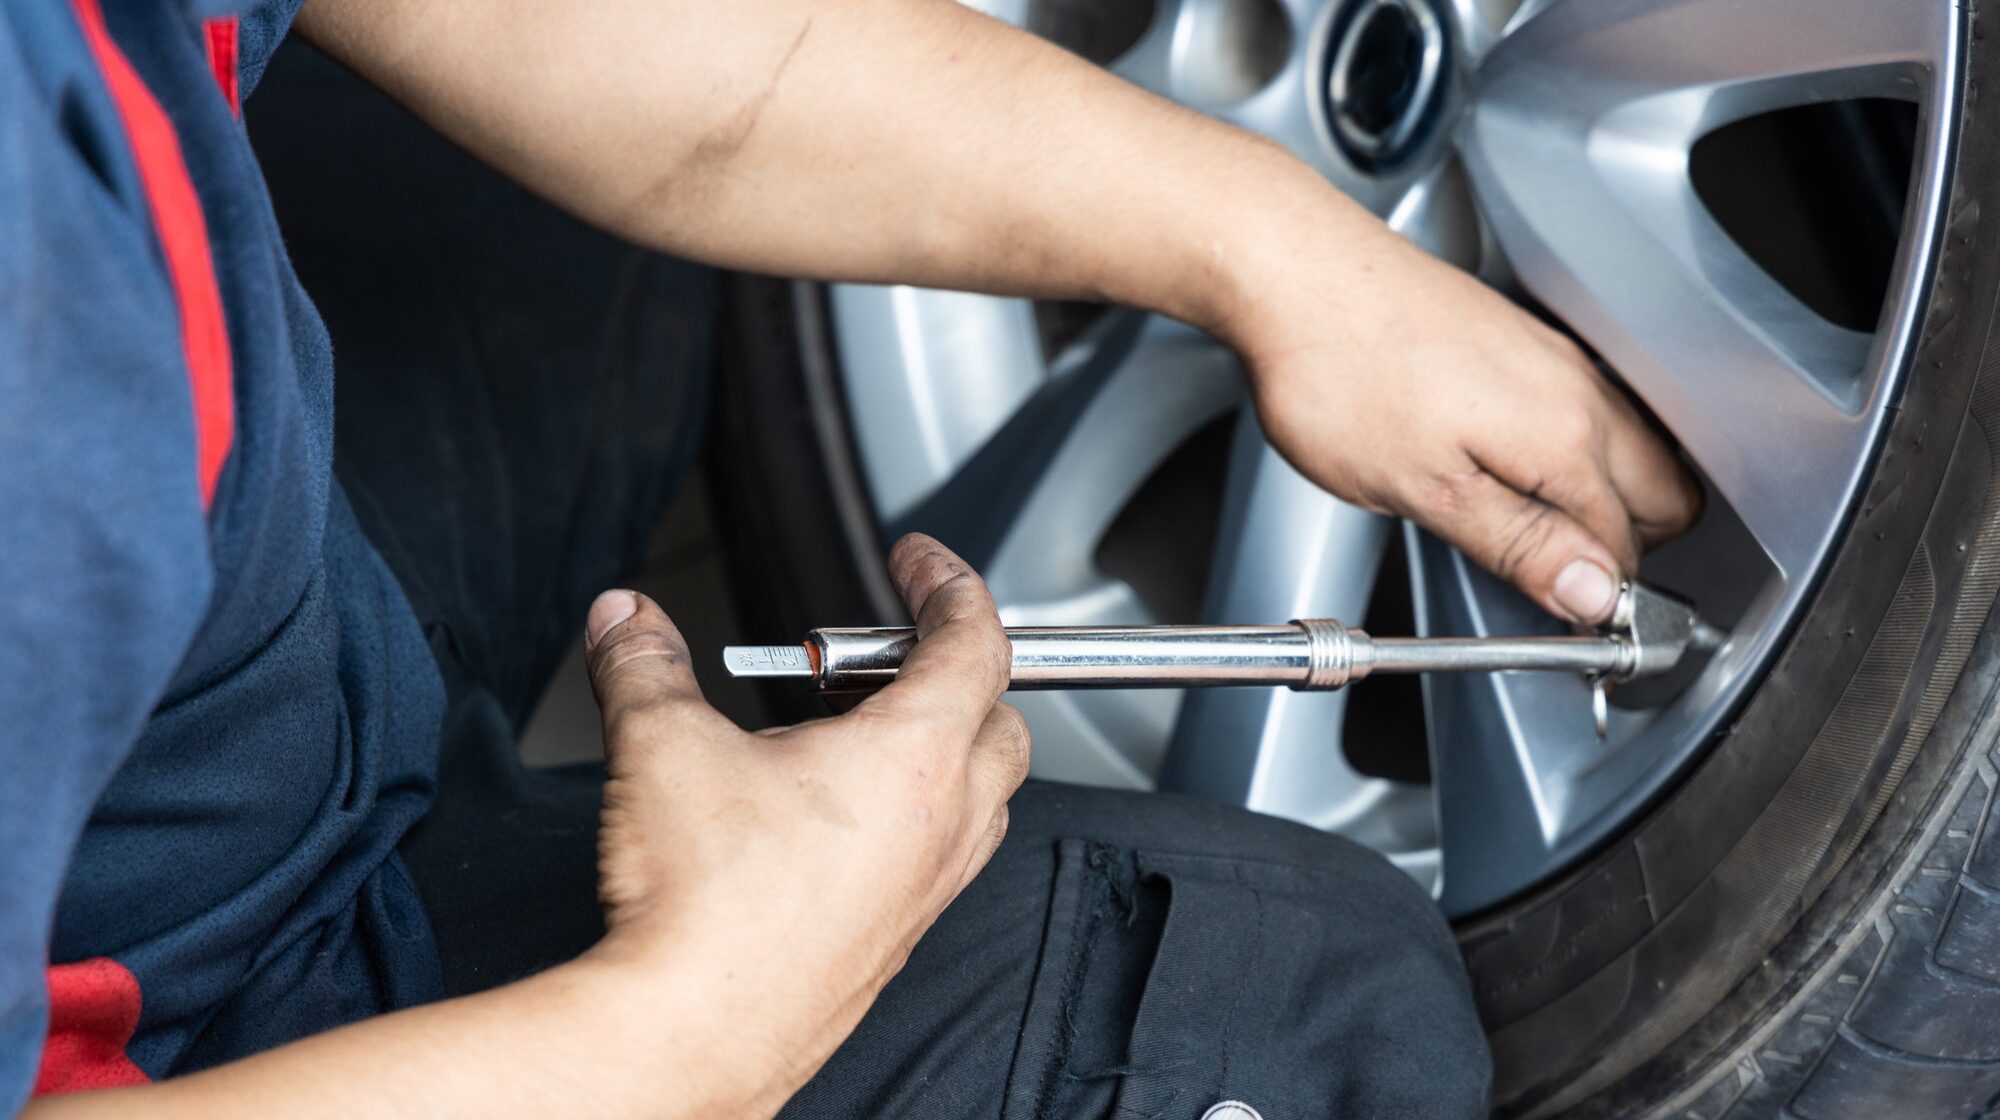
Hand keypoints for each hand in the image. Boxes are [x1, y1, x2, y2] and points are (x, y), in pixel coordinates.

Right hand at [577, 534, 1029, 1115]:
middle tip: (876, 653)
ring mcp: (925, 893)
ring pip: (980, 798)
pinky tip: (827, 822)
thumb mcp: (662, 745)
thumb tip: (628, 621)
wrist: (689, 1036)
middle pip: (1000, 720)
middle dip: (953, 668)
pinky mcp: (894, 941)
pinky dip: (910, 820)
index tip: (920, 562)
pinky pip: (937, 861)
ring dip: (939, 749)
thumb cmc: (704, 909)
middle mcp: (942, 829)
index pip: (977, 643)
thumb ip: (646, 664)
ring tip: (846, 733)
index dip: (950, 584)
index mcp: (915, 761)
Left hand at [1230, 216, 1700, 624]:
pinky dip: (1566, 453)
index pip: (1627, 546)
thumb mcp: (1425, 491)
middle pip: (1662, 494)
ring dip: (1601, 498)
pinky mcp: (1518, 340)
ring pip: (1630, 447)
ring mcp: (1551, 358)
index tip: (1566, 623)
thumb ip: (1520, 545)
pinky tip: (1504, 467)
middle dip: (1625, 548)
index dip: (1599, 599)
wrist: (1294, 274)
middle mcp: (1576, 388)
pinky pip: (1583, 410)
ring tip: (1527, 530)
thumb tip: (1593, 594)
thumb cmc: (1339, 371)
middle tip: (1554, 582)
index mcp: (1566, 435)